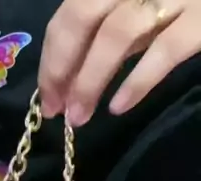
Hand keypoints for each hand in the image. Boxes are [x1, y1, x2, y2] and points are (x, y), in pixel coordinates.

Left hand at [38, 0, 200, 125]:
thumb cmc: (186, 0)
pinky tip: (119, 106)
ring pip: (116, 34)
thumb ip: (117, 23)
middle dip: (61, 67)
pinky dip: (137, 80)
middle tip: (56, 109)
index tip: (47, 93)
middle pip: (83, 15)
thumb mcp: (147, 2)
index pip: (71, 9)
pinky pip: (165, 49)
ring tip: (79, 116)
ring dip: (89, 80)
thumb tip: (74, 70)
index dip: (53, 54)